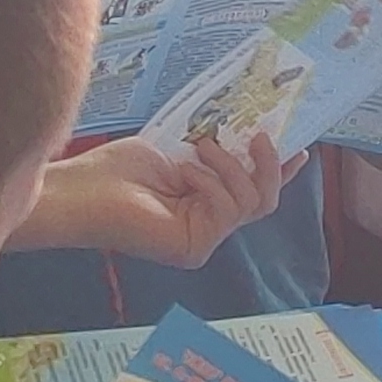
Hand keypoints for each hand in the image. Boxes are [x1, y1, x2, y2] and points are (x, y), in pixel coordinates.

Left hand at [30, 132, 289, 265]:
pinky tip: (182, 171)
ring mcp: (201, 242)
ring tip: (200, 147)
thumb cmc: (115, 170)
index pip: (253, 193)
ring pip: (249, 203)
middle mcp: (206, 228)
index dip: (279, 173)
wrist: (81, 191)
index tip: (300, 149)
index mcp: (203, 206)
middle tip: (257, 135)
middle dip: (266, 166)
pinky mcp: (193, 249)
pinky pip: (226, 210)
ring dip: (229, 167)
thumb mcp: (178, 150)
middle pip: (263, 202)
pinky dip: (209, 182)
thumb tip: (252, 132)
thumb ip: (218, 150)